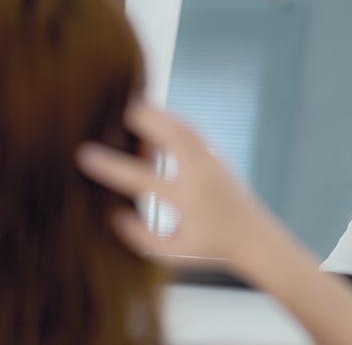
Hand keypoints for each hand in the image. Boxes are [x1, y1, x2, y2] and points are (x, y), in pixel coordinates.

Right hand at [76, 100, 268, 268]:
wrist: (254, 237)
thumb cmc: (211, 248)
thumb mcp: (172, 253)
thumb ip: (140, 237)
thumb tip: (115, 213)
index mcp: (187, 200)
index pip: (143, 178)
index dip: (112, 166)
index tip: (85, 154)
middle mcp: (201, 175)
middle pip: (171, 135)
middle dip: (143, 118)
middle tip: (113, 111)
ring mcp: (212, 161)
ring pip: (183, 126)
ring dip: (158, 114)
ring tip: (132, 109)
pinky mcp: (217, 155)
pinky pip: (192, 130)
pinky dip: (172, 121)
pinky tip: (155, 120)